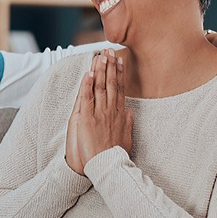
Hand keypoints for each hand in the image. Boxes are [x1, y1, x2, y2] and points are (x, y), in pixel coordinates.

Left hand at [65, 49, 132, 174]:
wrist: (107, 166)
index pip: (120, 89)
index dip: (119, 73)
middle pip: (111, 83)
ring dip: (100, 70)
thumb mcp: (126, 138)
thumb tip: (129, 112)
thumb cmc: (115, 155)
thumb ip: (127, 123)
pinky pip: (87, 98)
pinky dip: (87, 85)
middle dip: (110, 66)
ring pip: (100, 87)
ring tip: (100, 56)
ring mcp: (99, 113)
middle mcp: (111, 111)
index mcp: (119, 114)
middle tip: (109, 51)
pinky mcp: (87, 118)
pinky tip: (89, 73)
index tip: (119, 61)